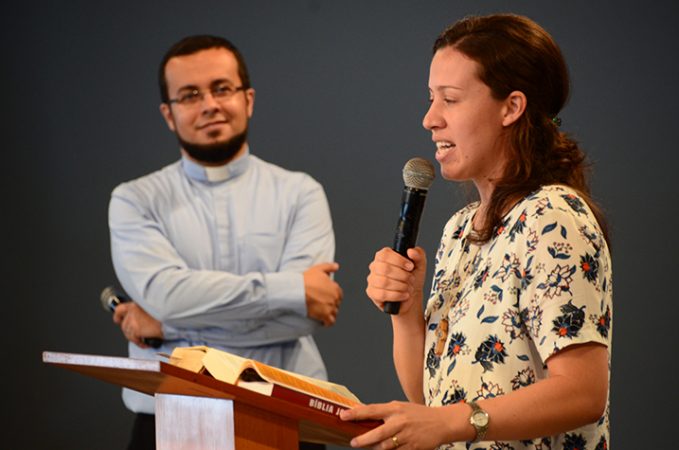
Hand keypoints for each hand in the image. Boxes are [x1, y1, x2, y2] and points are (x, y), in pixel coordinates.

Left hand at [112, 301, 162, 347]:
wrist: (170, 316)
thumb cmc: (166, 312)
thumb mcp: (153, 307)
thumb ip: (144, 311)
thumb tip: (141, 319)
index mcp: (136, 304)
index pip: (120, 309)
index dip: (118, 316)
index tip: (118, 320)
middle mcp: (132, 311)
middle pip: (124, 324)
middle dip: (130, 331)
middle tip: (137, 334)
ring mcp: (133, 320)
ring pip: (128, 333)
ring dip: (135, 338)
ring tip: (144, 339)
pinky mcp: (136, 329)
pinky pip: (134, 339)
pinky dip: (139, 343)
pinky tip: (146, 343)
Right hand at [304, 262, 342, 325]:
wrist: (297, 291)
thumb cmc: (306, 280)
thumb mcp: (318, 269)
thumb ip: (329, 267)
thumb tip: (337, 266)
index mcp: (335, 287)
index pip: (339, 295)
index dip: (333, 296)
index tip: (326, 297)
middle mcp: (335, 298)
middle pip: (337, 304)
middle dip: (331, 305)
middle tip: (322, 305)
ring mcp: (331, 307)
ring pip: (334, 313)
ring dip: (330, 314)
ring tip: (322, 313)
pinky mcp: (325, 315)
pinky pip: (330, 322)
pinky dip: (328, 323)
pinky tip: (323, 322)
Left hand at [340, 401, 460, 448]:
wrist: (442, 422)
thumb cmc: (419, 414)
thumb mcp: (400, 407)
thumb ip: (383, 411)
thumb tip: (362, 411)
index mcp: (395, 408)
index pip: (371, 410)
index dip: (356, 413)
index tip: (343, 416)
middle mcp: (400, 421)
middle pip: (377, 433)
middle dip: (363, 439)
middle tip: (354, 442)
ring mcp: (406, 436)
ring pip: (385, 446)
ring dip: (374, 448)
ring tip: (368, 446)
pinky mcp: (412, 448)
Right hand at [366, 247, 426, 314]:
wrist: (412, 296)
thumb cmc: (413, 278)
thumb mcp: (419, 265)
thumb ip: (418, 254)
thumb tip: (411, 251)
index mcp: (383, 256)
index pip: (385, 254)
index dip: (399, 260)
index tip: (410, 266)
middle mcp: (375, 266)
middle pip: (385, 268)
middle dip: (403, 275)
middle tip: (411, 279)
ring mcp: (372, 280)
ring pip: (384, 282)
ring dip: (401, 286)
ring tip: (408, 287)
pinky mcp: (372, 293)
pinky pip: (382, 294)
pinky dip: (397, 295)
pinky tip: (404, 295)